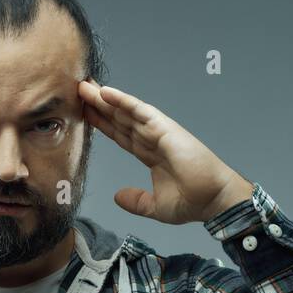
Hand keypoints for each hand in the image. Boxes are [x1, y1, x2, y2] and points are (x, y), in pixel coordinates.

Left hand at [78, 80, 251, 224]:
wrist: (213, 200)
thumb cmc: (193, 201)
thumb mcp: (155, 206)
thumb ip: (136, 200)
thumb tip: (117, 196)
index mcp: (151, 155)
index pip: (121, 135)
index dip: (102, 124)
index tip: (84, 114)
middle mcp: (153, 140)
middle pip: (120, 119)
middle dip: (99, 106)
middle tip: (78, 91)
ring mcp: (159, 132)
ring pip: (126, 112)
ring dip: (105, 99)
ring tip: (85, 86)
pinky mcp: (166, 129)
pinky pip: (141, 111)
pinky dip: (123, 101)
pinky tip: (106, 93)